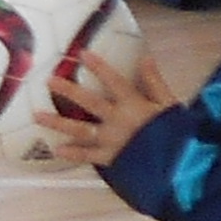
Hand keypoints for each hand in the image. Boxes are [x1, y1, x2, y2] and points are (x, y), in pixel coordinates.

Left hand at [40, 37, 183, 172]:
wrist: (183, 166)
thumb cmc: (179, 133)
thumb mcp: (170, 105)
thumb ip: (155, 82)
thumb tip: (145, 57)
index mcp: (135, 105)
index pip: (114, 81)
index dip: (99, 67)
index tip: (81, 53)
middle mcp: (119, 121)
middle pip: (90, 103)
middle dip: (69, 90)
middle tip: (49, 80)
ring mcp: (112, 141)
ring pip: (81, 130)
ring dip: (58, 122)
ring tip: (37, 115)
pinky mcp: (112, 159)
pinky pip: (89, 156)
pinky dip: (73, 153)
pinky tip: (56, 150)